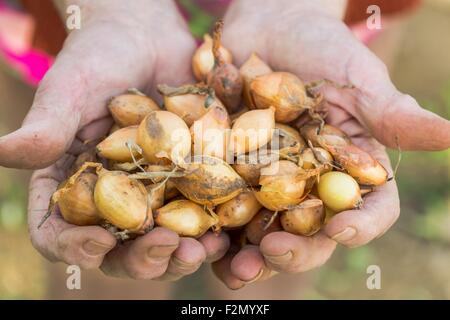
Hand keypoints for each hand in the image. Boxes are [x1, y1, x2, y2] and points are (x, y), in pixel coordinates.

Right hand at [9, 0, 229, 279]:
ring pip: (164, 239)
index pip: (58, 230)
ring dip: (182, 253)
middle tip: (166, 250)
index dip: (73, 247)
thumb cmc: (99, 55)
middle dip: (142, 258)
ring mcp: (154, 192)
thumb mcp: (71, 87)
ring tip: (202, 249)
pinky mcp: (189, 179)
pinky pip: (201, 212)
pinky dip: (213, 227)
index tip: (98, 245)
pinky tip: (228, 230)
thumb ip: (47, 125)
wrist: (148, 35)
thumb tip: (3, 152)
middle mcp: (113, 197)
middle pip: (119, 247)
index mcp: (72, 183)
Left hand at [212, 0, 449, 288]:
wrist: (264, 28)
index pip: (371, 207)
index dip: (363, 224)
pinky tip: (201, 243)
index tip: (345, 230)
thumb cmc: (318, 47)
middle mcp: (311, 184)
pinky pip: (222, 212)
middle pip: (312, 233)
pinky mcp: (229, 175)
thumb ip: (389, 111)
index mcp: (351, 167)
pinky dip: (213, 232)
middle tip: (273, 254)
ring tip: (235, 269)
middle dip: (296, 251)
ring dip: (251, 258)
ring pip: (266, 234)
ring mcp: (268, 183)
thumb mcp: (355, 75)